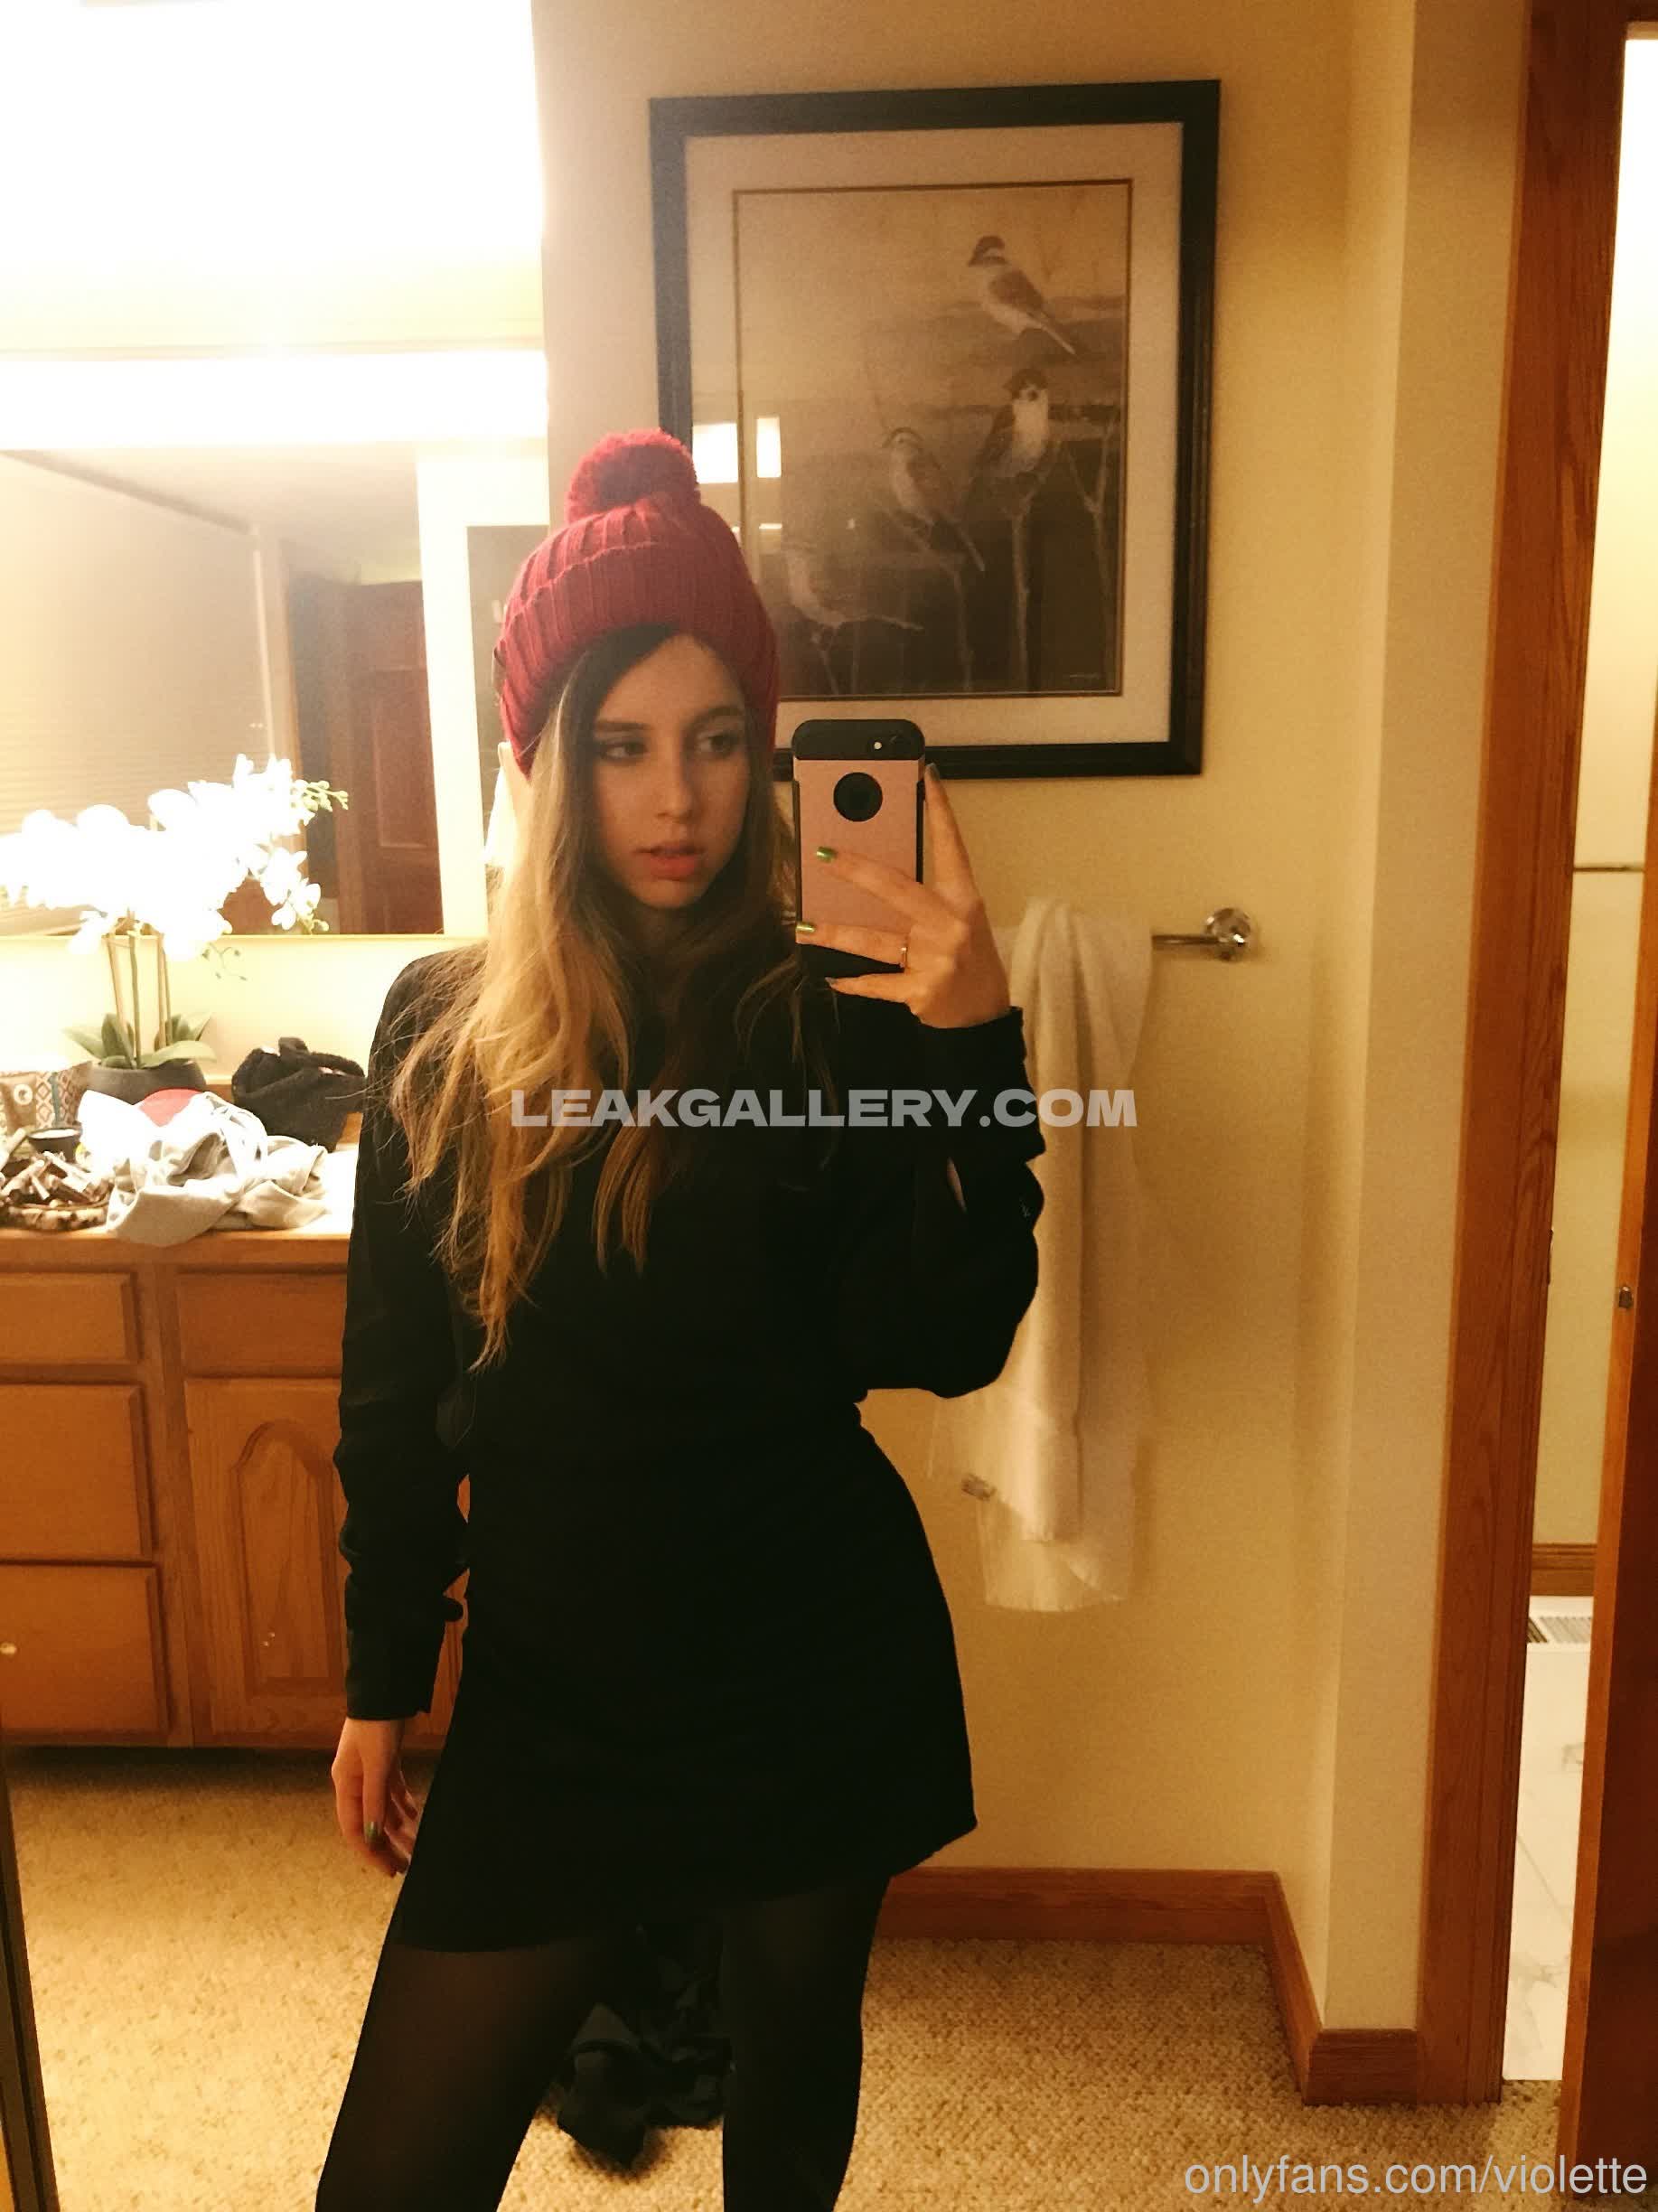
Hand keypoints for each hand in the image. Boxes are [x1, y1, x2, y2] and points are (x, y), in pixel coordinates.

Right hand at [332, 1716, 421, 1879]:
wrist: (386, 1691)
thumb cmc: (378, 1726)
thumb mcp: (378, 1764)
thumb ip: (375, 1800)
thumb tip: (372, 1837)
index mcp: (346, 1784)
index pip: (355, 1829)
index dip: (370, 1852)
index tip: (388, 1869)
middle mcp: (354, 1781)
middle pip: (369, 1823)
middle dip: (385, 1846)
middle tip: (404, 1865)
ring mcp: (369, 1771)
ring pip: (382, 1809)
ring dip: (397, 1828)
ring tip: (414, 1846)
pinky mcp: (384, 1761)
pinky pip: (391, 1792)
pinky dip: (402, 1805)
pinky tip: (414, 1816)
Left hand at [800, 764, 1011, 1028]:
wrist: (983, 1015)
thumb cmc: (968, 959)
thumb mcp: (959, 920)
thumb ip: (926, 898)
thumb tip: (871, 874)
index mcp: (963, 898)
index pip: (951, 845)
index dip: (940, 809)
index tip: (926, 775)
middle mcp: (950, 923)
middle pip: (896, 888)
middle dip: (855, 870)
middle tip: (822, 855)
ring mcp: (936, 958)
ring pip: (874, 940)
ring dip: (835, 934)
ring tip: (804, 928)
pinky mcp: (921, 991)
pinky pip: (877, 983)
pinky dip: (852, 981)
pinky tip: (831, 977)